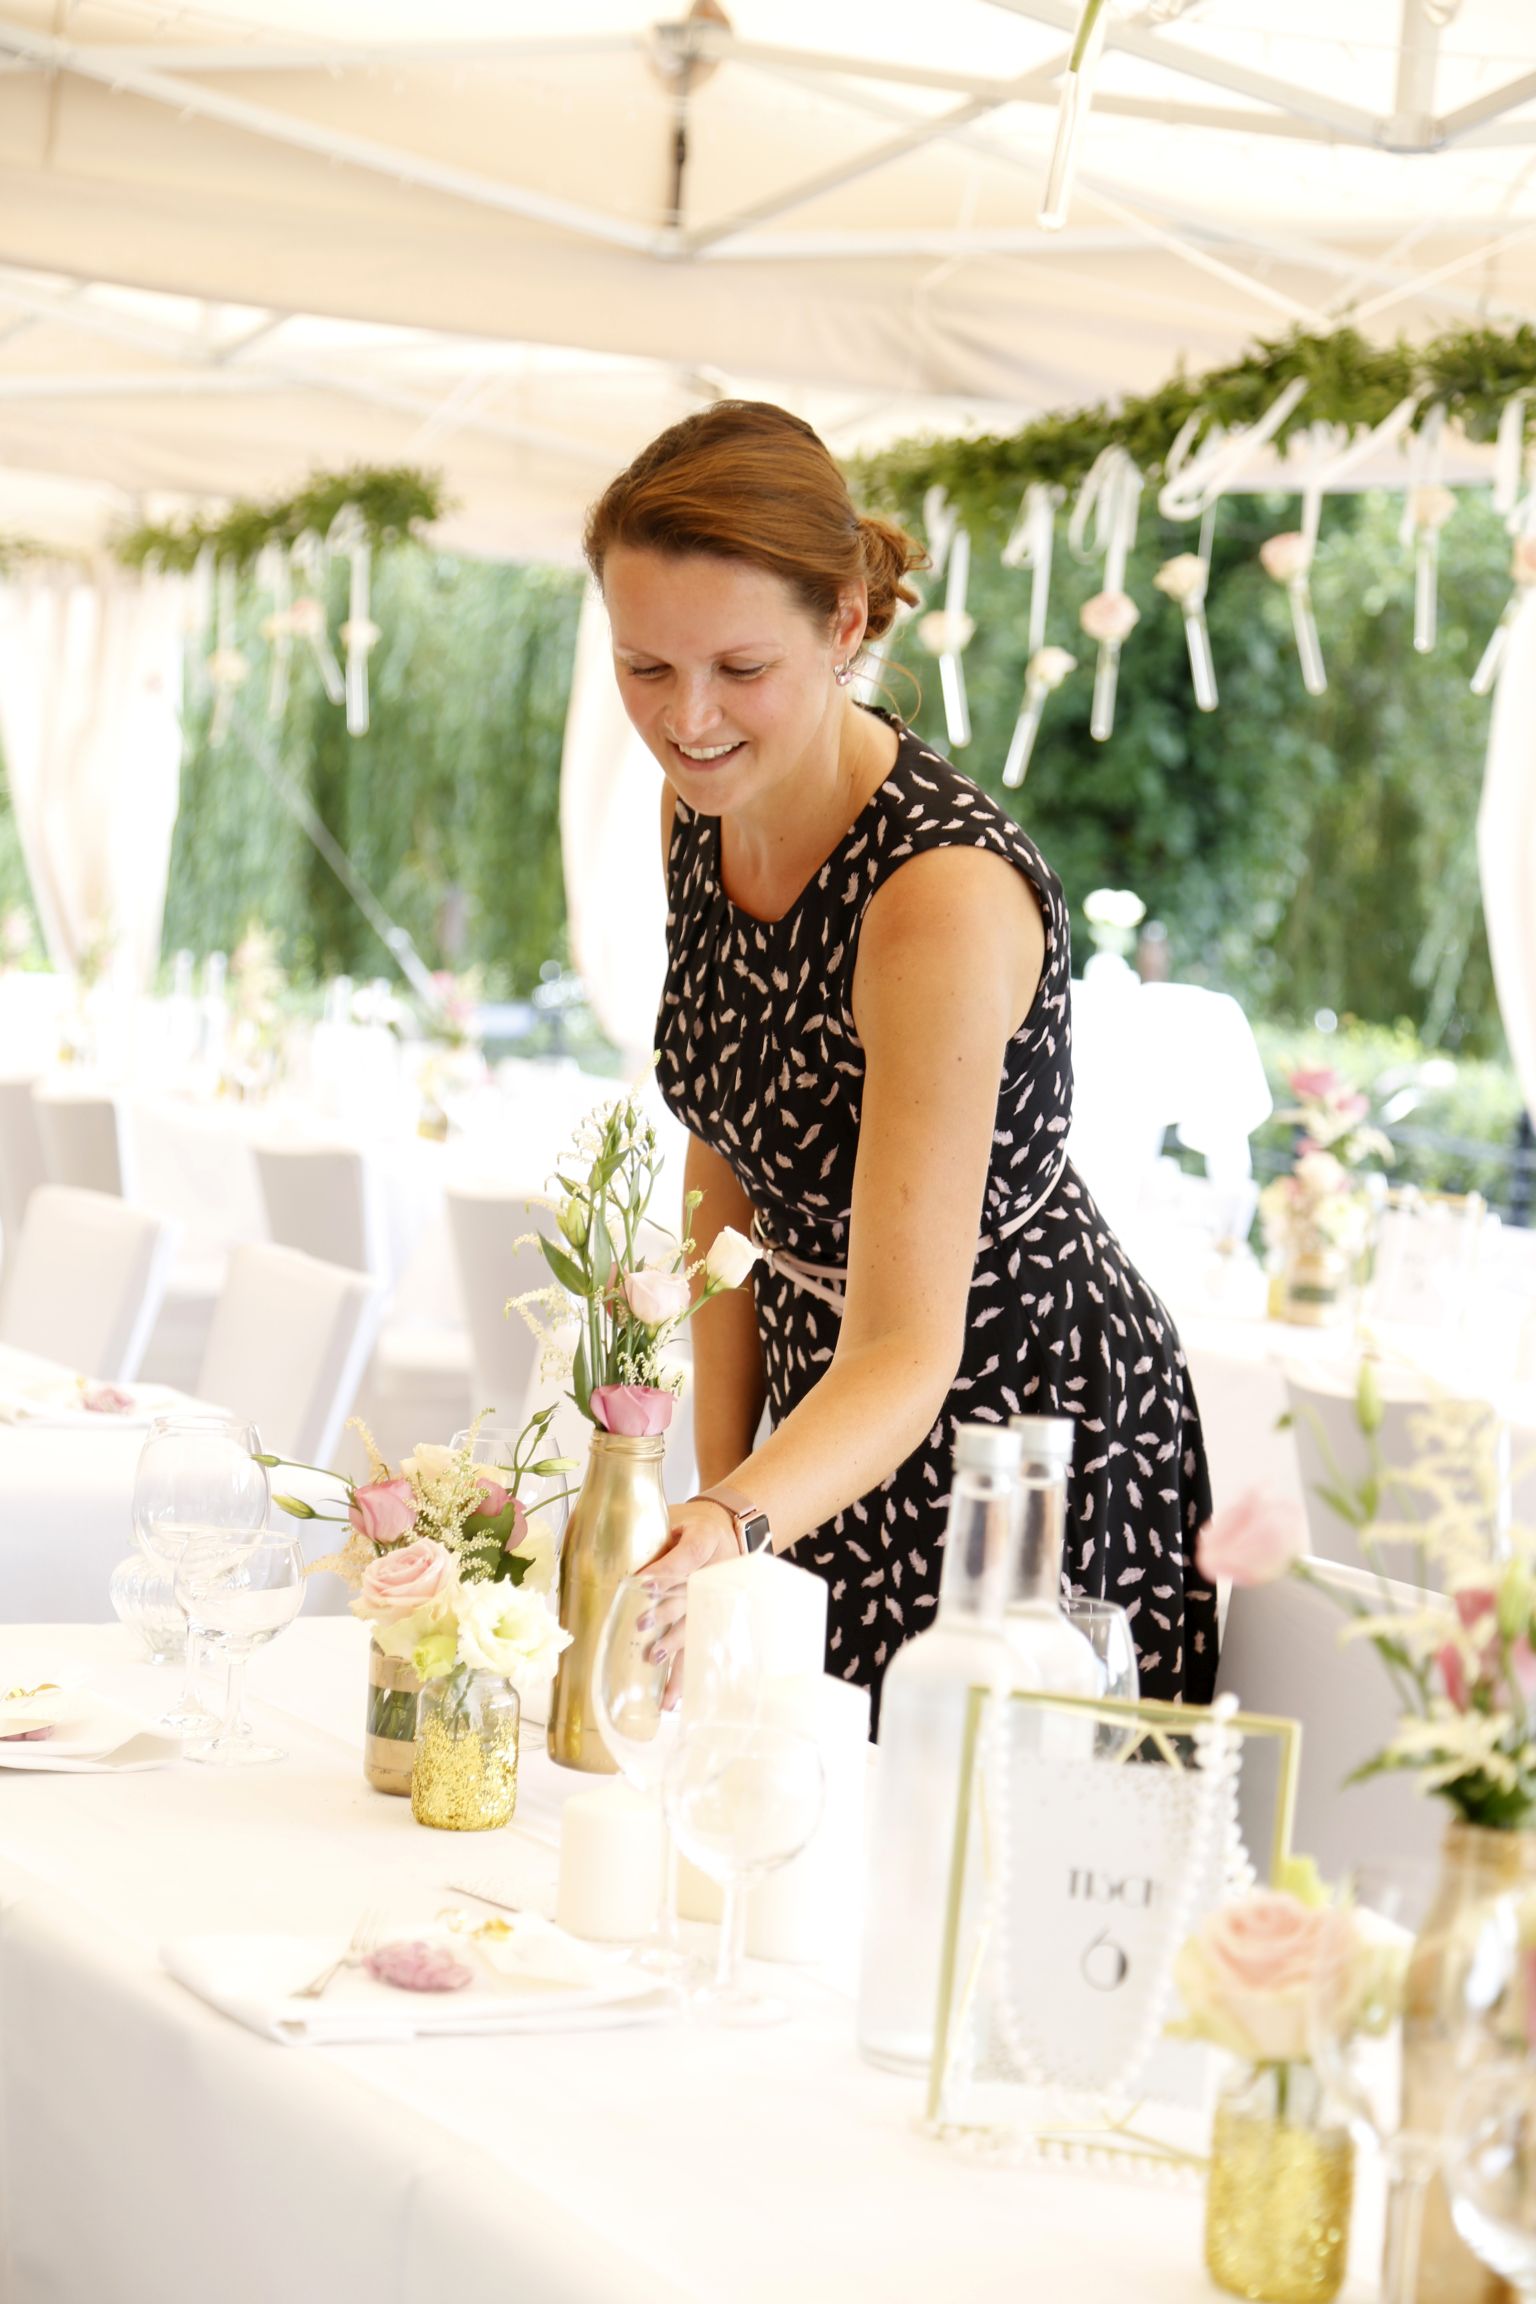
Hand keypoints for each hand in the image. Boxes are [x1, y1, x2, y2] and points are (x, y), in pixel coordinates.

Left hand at [638, 1497, 739, 1702]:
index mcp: (705, 1538)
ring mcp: (719, 1597)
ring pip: (697, 1623)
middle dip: (666, 1612)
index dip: (665, 1570)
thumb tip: (592, 1554)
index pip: (687, 1555)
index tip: (641, 1583)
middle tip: (640, 1624)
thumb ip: (644, 1536)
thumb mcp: (671, 1520)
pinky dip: (685, 1672)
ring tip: (654, 1658)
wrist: (723, 1528)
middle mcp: (716, 1569)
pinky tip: (672, 1695)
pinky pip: (700, 1646)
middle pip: (692, 1593)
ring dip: (676, 1643)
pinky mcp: (714, 1618)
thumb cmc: (688, 1526)